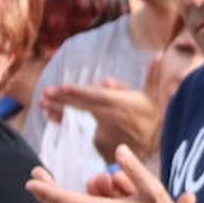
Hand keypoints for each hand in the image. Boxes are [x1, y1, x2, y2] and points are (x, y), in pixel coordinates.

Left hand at [39, 79, 160, 161]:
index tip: (62, 88)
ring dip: (59, 110)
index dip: (79, 92)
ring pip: (78, 116)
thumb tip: (160, 54)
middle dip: (62, 99)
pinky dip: (65, 120)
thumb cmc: (152, 119)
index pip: (96, 96)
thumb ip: (154, 75)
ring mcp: (103, 129)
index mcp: (120, 104)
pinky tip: (51, 116)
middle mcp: (110, 116)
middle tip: (45, 93)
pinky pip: (80, 126)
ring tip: (43, 104)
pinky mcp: (99, 140)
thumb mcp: (156, 97)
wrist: (153, 148)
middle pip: (82, 105)